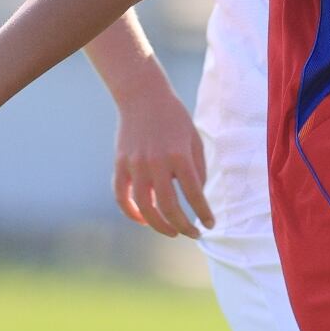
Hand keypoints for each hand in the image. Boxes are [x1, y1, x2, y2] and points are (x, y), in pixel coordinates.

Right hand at [113, 79, 215, 239]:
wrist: (143, 96)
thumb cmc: (175, 119)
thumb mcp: (194, 140)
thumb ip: (198, 169)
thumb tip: (197, 198)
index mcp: (179, 155)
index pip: (194, 194)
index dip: (203, 213)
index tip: (209, 224)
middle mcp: (156, 162)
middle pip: (169, 206)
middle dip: (183, 226)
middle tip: (193, 234)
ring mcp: (135, 164)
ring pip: (144, 207)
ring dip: (159, 225)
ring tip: (171, 232)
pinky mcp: (120, 164)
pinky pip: (122, 197)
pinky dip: (132, 212)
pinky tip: (145, 220)